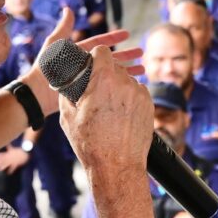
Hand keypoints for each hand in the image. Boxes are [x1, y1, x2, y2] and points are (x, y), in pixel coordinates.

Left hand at [0, 147, 29, 172]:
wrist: (26, 151)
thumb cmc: (20, 150)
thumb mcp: (13, 149)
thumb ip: (9, 147)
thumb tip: (7, 143)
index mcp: (8, 153)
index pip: (0, 156)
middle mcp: (9, 157)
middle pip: (1, 160)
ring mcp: (13, 160)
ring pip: (6, 164)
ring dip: (2, 167)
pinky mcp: (17, 163)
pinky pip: (13, 167)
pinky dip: (10, 170)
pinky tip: (8, 173)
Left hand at [25, 9, 144, 116]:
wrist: (39, 93)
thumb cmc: (45, 67)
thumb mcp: (54, 44)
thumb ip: (63, 28)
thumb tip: (68, 9)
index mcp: (79, 53)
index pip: (100, 43)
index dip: (114, 38)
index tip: (127, 34)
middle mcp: (86, 65)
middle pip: (111, 58)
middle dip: (126, 55)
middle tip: (141, 53)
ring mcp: (89, 79)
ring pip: (112, 73)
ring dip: (127, 70)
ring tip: (143, 70)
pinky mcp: (90, 92)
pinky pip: (108, 86)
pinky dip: (119, 84)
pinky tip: (130, 85)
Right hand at [59, 44, 154, 180]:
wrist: (117, 166)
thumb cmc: (91, 143)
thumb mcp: (68, 116)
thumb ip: (68, 92)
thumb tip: (67, 83)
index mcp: (103, 80)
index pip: (102, 51)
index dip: (95, 57)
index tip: (91, 65)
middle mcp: (125, 83)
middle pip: (115, 66)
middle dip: (106, 75)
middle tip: (96, 90)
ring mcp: (140, 94)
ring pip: (128, 81)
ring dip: (119, 87)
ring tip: (109, 108)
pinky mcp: (150, 105)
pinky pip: (138, 93)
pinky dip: (129, 99)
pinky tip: (121, 115)